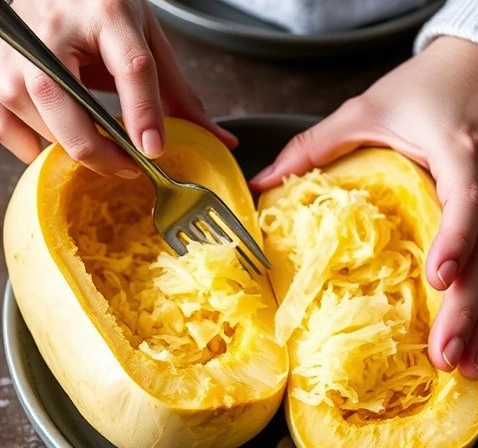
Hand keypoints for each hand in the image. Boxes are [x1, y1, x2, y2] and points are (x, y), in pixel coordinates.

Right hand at [0, 0, 234, 174]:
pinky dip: (32, 147)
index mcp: (107, 15)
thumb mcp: (147, 38)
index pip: (132, 70)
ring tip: (97, 145)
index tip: (154, 149)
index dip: (144, 114)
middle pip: (73, 109)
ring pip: (42, 125)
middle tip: (130, 165)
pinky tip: (55, 142)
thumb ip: (179, 93)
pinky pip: (7, 128)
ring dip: (73, 148)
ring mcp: (15, 54)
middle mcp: (52, 33)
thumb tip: (219, 140)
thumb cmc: (100, 10)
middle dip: (104, 152)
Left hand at [250, 37, 477, 379]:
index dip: (456, 240)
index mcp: (461, 151)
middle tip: (446, 355)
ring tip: (467, 367)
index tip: (438, 279)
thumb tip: (263, 184)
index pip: (468, 200)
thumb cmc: (427, 86)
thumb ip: (317, 146)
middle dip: (468, 308)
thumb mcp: (367, 108)